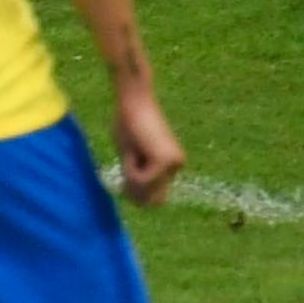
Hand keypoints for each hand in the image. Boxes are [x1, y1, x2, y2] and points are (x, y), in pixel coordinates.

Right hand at [102, 83, 183, 207]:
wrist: (133, 101)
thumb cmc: (128, 123)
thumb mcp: (131, 157)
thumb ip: (137, 177)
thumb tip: (138, 202)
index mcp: (172, 165)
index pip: (155, 199)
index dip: (137, 195)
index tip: (126, 176)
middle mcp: (177, 166)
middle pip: (152, 202)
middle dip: (135, 191)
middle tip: (128, 163)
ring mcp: (173, 164)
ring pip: (144, 191)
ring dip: (130, 176)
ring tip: (131, 152)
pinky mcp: (164, 162)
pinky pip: (140, 180)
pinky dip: (130, 169)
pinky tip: (133, 149)